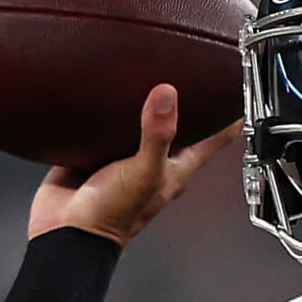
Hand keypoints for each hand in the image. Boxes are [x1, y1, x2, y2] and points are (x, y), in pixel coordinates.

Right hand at [28, 84, 240, 247]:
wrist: (67, 231)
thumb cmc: (112, 217)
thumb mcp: (145, 171)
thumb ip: (158, 134)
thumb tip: (167, 95)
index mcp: (177, 168)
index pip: (215, 137)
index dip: (229, 113)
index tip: (234, 86)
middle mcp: (155, 160)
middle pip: (180, 125)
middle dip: (186, 100)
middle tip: (190, 69)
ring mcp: (126, 156)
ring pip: (142, 122)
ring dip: (145, 101)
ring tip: (149, 70)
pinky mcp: (96, 152)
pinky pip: (106, 125)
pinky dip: (108, 109)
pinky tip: (106, 91)